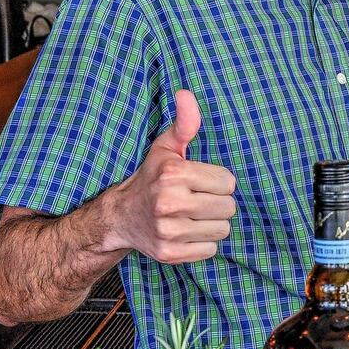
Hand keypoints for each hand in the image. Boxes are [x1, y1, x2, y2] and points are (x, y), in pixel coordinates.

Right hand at [108, 90, 237, 262]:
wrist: (120, 217)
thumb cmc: (151, 178)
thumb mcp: (166, 148)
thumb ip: (184, 123)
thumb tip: (186, 93)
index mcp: (173, 174)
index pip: (228, 183)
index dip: (218, 182)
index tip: (201, 182)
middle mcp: (169, 203)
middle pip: (228, 208)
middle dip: (217, 203)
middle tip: (197, 200)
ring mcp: (168, 231)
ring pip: (222, 230)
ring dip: (212, 224)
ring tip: (192, 216)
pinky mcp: (169, 254)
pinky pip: (210, 250)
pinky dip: (202, 243)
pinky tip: (185, 232)